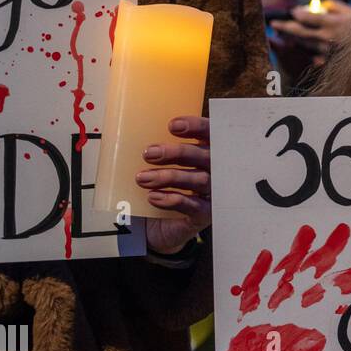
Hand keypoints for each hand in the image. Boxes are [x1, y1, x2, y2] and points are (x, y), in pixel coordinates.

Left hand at [141, 116, 209, 254]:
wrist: (158, 225)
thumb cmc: (161, 187)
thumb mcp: (161, 165)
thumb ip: (160, 150)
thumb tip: (132, 134)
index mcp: (209, 151)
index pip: (211, 134)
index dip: (197, 127)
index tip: (172, 126)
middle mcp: (217, 170)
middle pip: (205, 156)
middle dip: (177, 153)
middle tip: (149, 154)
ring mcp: (214, 193)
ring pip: (200, 180)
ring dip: (169, 177)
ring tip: (142, 178)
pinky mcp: (206, 214)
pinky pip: (194, 206)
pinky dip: (173, 200)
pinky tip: (153, 197)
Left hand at [272, 0, 350, 64]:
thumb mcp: (349, 10)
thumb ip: (331, 6)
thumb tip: (316, 5)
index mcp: (333, 23)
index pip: (308, 17)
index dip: (298, 14)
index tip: (292, 11)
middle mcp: (328, 37)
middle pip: (301, 32)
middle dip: (285, 27)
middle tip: (274, 24)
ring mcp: (328, 50)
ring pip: (304, 43)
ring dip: (291, 38)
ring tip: (282, 32)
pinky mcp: (330, 59)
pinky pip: (313, 54)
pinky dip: (305, 48)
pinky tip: (297, 44)